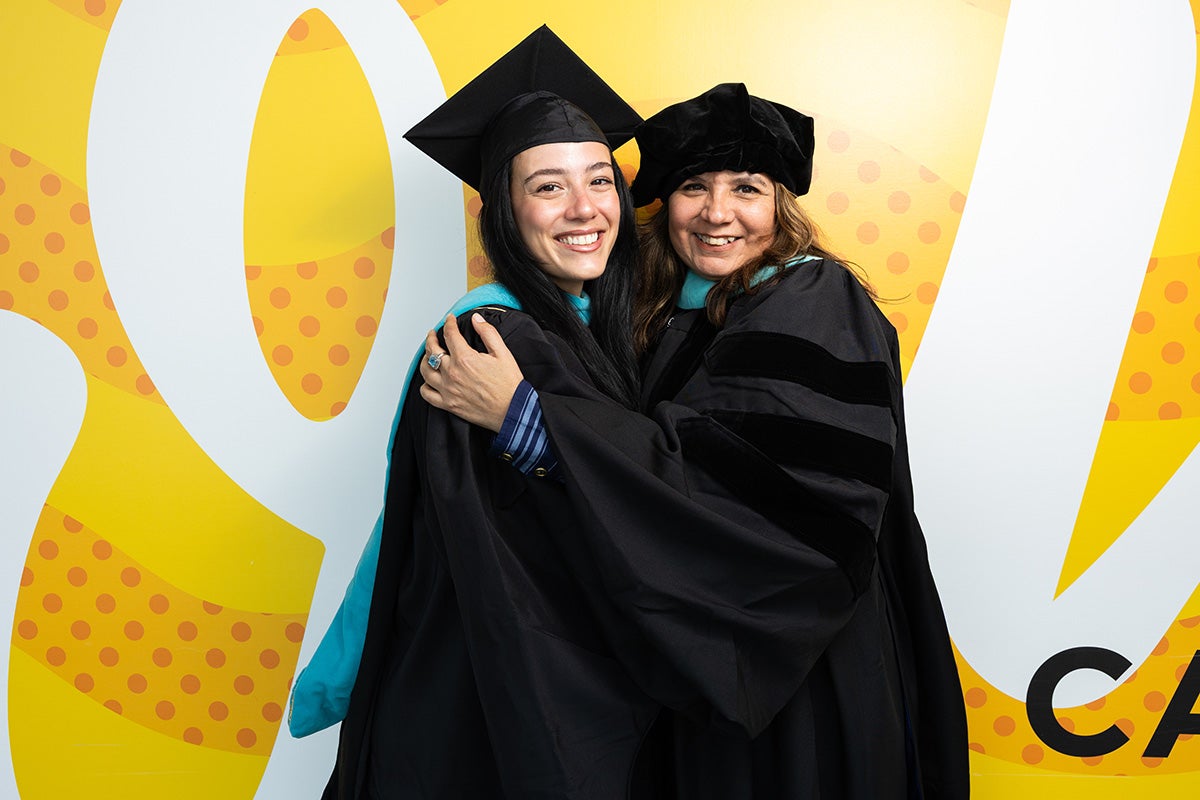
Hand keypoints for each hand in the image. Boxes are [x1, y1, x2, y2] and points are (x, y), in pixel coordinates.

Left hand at [419, 312, 523, 432]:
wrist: (512, 410)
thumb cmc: (509, 385)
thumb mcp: (503, 353)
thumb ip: (488, 332)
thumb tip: (476, 319)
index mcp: (465, 358)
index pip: (449, 334)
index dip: (448, 323)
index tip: (450, 320)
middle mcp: (452, 373)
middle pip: (432, 350)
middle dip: (431, 338)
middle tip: (433, 334)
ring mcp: (448, 390)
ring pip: (425, 370)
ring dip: (425, 359)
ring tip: (428, 355)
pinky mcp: (448, 404)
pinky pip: (426, 394)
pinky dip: (425, 385)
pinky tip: (430, 380)